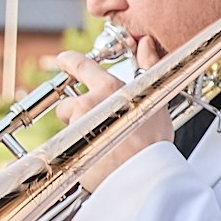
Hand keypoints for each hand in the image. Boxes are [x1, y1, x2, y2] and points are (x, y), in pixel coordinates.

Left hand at [55, 38, 172, 192]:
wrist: (145, 177)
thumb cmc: (154, 141)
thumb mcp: (156, 98)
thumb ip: (148, 65)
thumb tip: (146, 43)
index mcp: (108, 89)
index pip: (81, 66)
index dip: (70, 61)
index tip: (64, 59)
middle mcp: (88, 104)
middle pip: (68, 103)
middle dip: (76, 113)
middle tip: (97, 126)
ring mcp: (76, 127)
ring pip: (67, 126)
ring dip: (77, 133)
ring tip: (99, 144)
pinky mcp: (68, 149)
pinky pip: (67, 148)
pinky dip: (76, 151)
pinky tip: (95, 157)